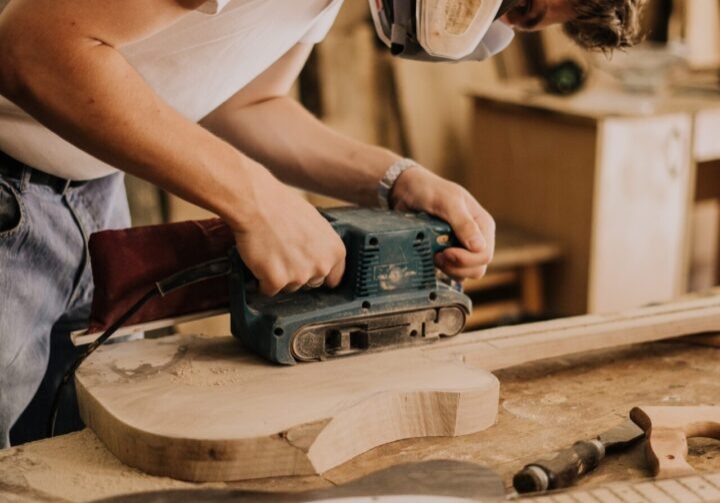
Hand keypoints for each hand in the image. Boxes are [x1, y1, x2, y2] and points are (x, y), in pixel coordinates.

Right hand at [230, 166, 345, 295]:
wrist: (257, 204)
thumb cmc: (283, 207)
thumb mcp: (316, 223)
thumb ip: (322, 246)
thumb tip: (320, 258)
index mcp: (335, 251)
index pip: (333, 278)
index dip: (318, 273)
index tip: (309, 270)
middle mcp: (322, 266)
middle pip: (309, 284)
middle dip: (297, 273)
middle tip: (284, 254)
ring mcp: (300, 275)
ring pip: (289, 287)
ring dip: (279, 276)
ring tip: (271, 252)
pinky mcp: (277, 281)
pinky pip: (268, 290)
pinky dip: (262, 280)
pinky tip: (260, 261)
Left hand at [390, 167, 494, 279]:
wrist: (407, 190)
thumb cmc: (428, 190)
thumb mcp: (447, 202)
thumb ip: (463, 223)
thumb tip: (479, 247)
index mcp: (483, 225)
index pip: (485, 254)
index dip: (466, 259)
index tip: (446, 252)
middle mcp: (476, 238)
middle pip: (478, 268)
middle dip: (457, 267)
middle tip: (437, 256)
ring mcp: (462, 247)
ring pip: (465, 274)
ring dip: (449, 270)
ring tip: (433, 256)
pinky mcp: (448, 253)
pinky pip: (452, 272)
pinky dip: (442, 270)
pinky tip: (431, 257)